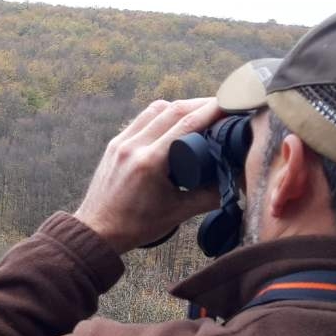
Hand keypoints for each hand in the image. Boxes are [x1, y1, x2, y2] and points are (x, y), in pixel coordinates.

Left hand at [73, 97, 225, 253]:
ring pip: (155, 110)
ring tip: (200, 111)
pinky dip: (161, 114)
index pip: (187, 123)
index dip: (212, 109)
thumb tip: (238, 182)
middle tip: (221, 105)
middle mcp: (133, 146)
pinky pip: (141, 119)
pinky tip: (174, 119)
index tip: (230, 104)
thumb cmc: (135, 226)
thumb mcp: (178, 213)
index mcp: (150, 162)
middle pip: (172, 110)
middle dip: (200, 103)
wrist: (97, 231)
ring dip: (180, 106)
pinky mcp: (115, 144)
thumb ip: (210, 197)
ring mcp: (121, 142)